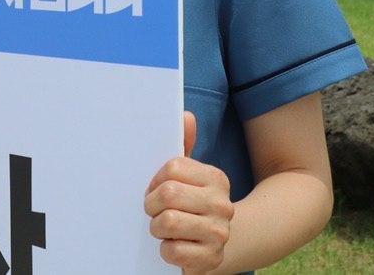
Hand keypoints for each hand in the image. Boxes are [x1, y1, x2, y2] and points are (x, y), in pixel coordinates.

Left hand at [145, 112, 233, 273]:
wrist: (214, 245)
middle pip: (168, 195)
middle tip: (153, 211)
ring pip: (167, 222)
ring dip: (156, 228)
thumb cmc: (191, 205)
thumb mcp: (188, 177)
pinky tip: (173, 246)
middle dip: (151, 205)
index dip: (154, 181)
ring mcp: (219, 233)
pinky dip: (165, 250)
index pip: (172, 168)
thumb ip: (184, 146)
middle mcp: (222, 204)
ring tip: (163, 229)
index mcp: (216, 179)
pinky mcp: (211, 258)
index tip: (155, 189)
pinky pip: (173, 251)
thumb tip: (186, 116)